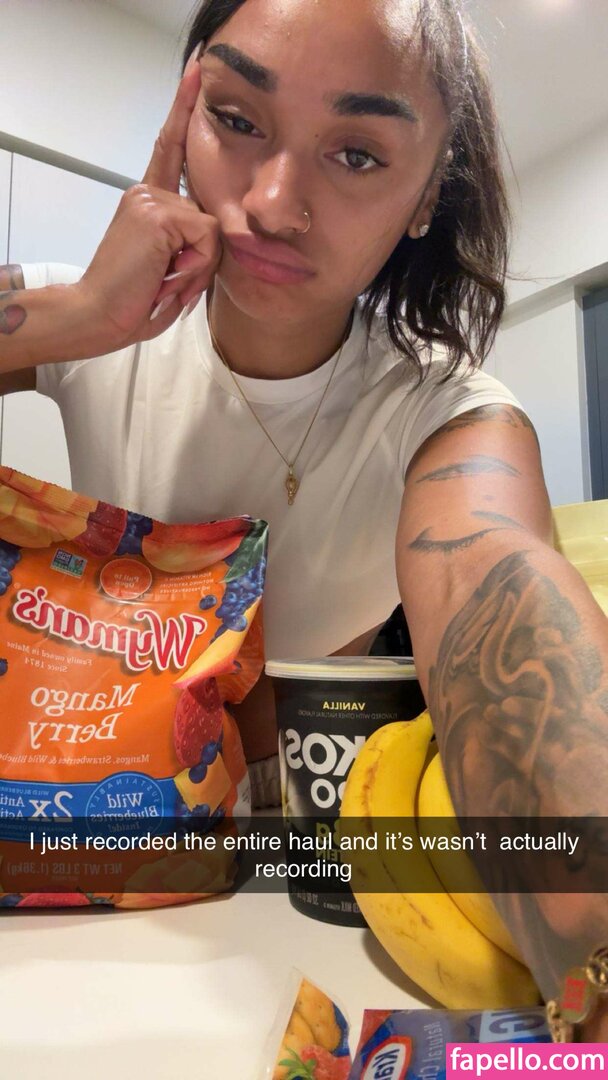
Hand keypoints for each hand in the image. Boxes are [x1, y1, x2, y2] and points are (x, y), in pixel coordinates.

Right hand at [75, 46, 220, 353]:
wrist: (100, 314)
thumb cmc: (134, 298)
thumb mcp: (169, 262)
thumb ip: (191, 239)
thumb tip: (222, 230)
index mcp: (148, 200)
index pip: (168, 150)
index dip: (181, 112)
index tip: (193, 74)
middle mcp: (147, 192)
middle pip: (210, 214)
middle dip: (204, 257)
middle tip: (169, 278)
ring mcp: (150, 199)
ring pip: (211, 227)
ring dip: (199, 264)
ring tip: (165, 278)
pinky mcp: (157, 212)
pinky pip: (207, 235)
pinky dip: (195, 264)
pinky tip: (166, 273)